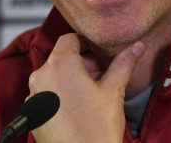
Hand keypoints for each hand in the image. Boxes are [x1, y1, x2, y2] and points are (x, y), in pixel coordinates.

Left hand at [28, 33, 144, 142]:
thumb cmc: (95, 131)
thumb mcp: (113, 91)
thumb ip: (123, 63)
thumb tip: (136, 46)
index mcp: (60, 65)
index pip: (71, 39)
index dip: (88, 44)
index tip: (101, 53)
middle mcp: (41, 77)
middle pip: (63, 58)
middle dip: (85, 64)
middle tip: (104, 76)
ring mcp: (34, 96)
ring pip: (56, 76)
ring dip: (75, 79)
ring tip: (95, 94)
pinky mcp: (33, 113)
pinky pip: (48, 94)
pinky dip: (63, 95)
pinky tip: (81, 108)